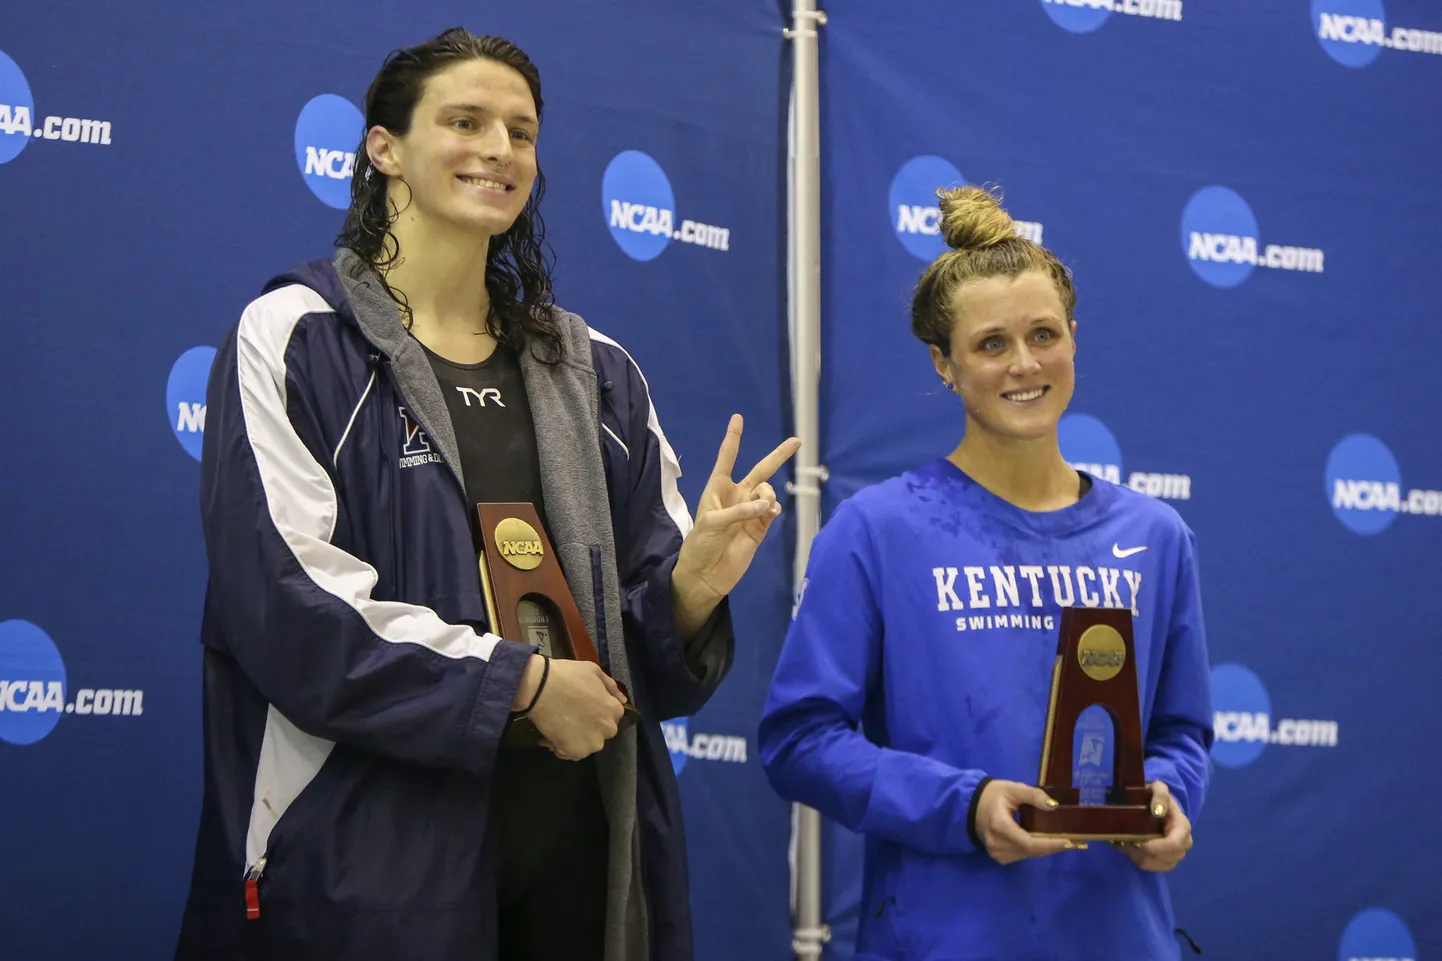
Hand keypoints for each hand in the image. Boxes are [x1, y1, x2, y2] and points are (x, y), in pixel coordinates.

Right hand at [524, 658, 626, 760]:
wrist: (539, 687)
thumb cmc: (568, 675)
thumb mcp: (594, 671)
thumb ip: (611, 687)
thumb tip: (622, 700)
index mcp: (614, 710)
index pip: (611, 715)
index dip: (596, 710)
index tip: (583, 705)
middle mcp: (608, 730)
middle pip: (600, 731)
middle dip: (588, 725)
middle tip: (571, 714)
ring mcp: (591, 743)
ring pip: (587, 743)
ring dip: (576, 737)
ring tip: (560, 725)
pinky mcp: (573, 752)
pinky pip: (570, 753)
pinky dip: (562, 746)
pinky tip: (552, 735)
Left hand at [673, 415, 800, 630]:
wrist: (706, 575)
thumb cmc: (700, 544)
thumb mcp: (712, 523)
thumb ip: (739, 511)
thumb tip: (768, 505)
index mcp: (718, 488)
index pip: (727, 458)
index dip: (734, 438)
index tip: (738, 418)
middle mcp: (737, 496)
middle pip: (760, 470)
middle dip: (778, 456)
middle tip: (797, 441)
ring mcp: (750, 511)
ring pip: (768, 492)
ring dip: (768, 494)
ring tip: (764, 508)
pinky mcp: (760, 528)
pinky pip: (772, 510)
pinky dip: (774, 508)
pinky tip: (771, 511)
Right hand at [975, 780, 1076, 864]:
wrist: (971, 805)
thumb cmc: (993, 795)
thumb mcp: (1013, 789)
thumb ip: (1034, 795)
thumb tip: (1054, 806)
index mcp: (999, 826)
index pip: (1029, 843)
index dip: (1051, 844)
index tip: (1071, 842)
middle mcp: (997, 844)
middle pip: (1031, 851)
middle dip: (1053, 846)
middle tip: (1077, 842)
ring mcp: (996, 853)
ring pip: (1028, 855)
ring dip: (1046, 848)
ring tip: (1065, 841)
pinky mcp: (998, 857)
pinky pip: (1022, 855)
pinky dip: (1035, 849)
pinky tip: (1045, 842)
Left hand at [1112, 781, 1192, 870]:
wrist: (1156, 805)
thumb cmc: (1156, 796)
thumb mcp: (1158, 789)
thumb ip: (1160, 795)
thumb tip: (1158, 811)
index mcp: (1183, 827)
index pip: (1174, 845)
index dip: (1155, 847)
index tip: (1135, 841)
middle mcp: (1183, 844)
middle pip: (1164, 858)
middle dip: (1142, 852)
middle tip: (1124, 840)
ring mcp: (1175, 855)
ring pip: (1154, 864)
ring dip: (1137, 856)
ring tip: (1124, 843)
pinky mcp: (1165, 861)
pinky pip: (1150, 867)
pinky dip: (1136, 859)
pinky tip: (1128, 848)